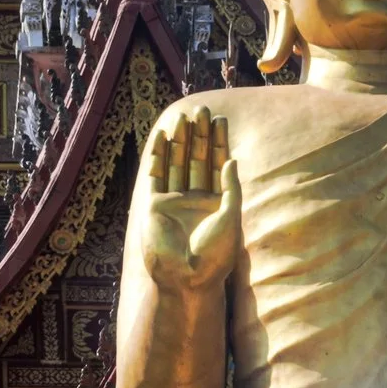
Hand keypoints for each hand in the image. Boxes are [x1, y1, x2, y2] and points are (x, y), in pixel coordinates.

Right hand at [142, 110, 239, 294]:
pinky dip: (158, 154)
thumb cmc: (215, 254)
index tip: (220, 119)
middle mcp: (195, 200)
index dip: (220, 141)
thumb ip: (231, 187)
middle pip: (198, 159)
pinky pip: (156, 174)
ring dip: (180, 139)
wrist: (186, 278)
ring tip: (184, 115)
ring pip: (177, 162)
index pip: (219, 164)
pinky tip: (162, 135)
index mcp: (217, 203)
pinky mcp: (155, 205)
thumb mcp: (231, 217)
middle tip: (202, 109)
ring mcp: (174, 201)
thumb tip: (231, 159)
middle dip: (200, 134)